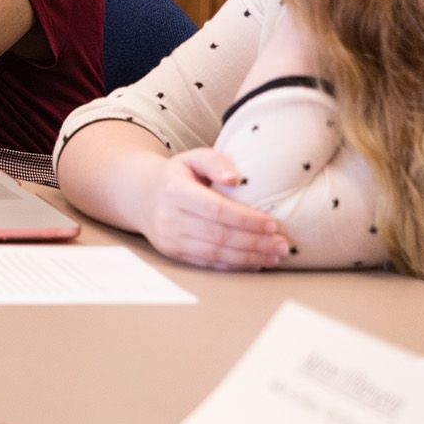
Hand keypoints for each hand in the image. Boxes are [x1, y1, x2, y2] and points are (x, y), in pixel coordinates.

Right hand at [138, 148, 289, 270]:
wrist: (141, 196)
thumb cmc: (177, 176)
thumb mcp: (192, 158)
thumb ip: (215, 161)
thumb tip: (234, 179)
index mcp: (175, 191)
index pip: (216, 209)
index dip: (246, 219)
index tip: (272, 224)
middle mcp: (169, 217)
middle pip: (219, 235)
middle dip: (254, 242)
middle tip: (282, 244)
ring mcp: (169, 238)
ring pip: (215, 253)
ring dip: (249, 257)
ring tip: (275, 255)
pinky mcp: (173, 253)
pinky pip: (208, 263)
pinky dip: (234, 265)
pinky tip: (256, 262)